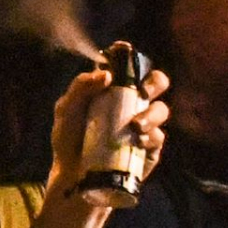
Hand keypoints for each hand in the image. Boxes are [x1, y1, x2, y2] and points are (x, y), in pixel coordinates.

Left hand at [47, 61, 170, 200]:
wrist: (72, 176)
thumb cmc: (68, 140)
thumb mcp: (66, 111)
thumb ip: (80, 88)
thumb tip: (106, 75)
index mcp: (113, 91)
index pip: (128, 68)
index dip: (130, 56)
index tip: (126, 50)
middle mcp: (131, 104)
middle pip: (156, 83)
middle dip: (155, 81)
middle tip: (145, 89)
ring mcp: (142, 126)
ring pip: (161, 110)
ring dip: (153, 113)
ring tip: (136, 125)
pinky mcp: (148, 149)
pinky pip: (159, 137)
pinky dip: (151, 136)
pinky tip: (139, 141)